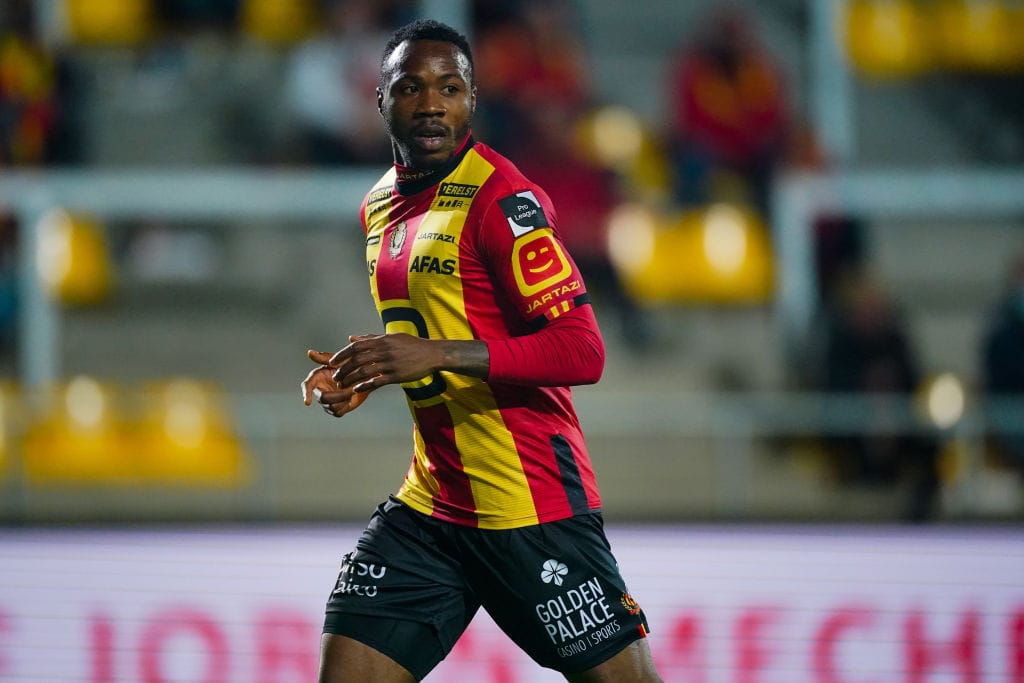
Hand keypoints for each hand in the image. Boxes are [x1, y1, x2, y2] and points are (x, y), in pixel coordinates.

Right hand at [301, 349, 370, 417]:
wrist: (363, 376)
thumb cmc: (349, 366)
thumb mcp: (338, 360)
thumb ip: (324, 358)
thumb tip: (310, 352)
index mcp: (317, 378)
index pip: (307, 386)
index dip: (306, 394)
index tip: (307, 402)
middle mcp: (320, 391)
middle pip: (323, 398)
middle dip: (338, 395)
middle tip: (352, 389)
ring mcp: (327, 402)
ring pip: (332, 406)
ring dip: (344, 399)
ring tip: (354, 391)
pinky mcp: (336, 409)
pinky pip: (338, 412)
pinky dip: (346, 406)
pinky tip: (353, 398)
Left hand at [329, 333, 446, 390]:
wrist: (432, 354)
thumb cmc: (412, 345)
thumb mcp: (391, 337)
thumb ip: (370, 338)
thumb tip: (351, 338)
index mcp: (382, 341)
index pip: (356, 347)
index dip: (342, 354)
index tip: (332, 362)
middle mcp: (384, 351)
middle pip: (357, 360)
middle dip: (343, 369)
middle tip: (336, 377)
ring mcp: (390, 363)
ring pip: (364, 372)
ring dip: (351, 379)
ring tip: (343, 385)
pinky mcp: (397, 375)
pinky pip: (377, 381)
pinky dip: (365, 385)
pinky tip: (357, 389)